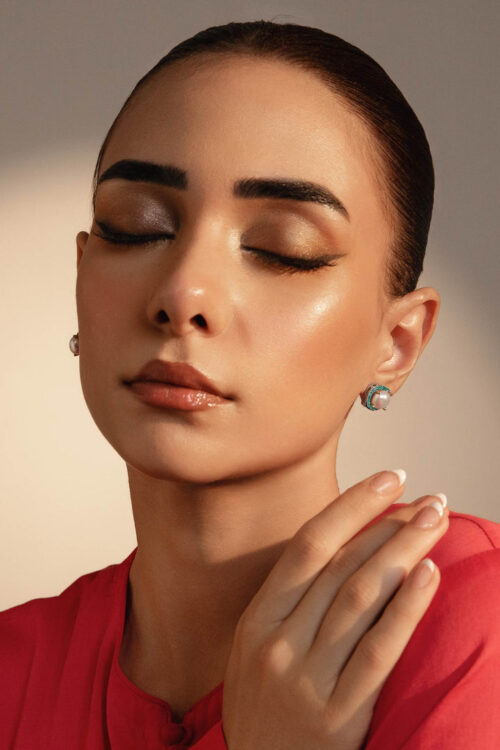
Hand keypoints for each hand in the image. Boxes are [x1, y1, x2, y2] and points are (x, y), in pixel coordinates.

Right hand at [221, 470, 448, 749]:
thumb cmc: (265, 707)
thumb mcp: (255, 648)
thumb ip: (290, 601)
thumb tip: (346, 545)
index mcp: (256, 619)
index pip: (308, 546)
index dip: (350, 506)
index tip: (388, 479)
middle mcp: (278, 643)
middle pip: (342, 565)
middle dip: (389, 524)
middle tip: (429, 500)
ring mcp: (306, 680)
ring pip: (362, 597)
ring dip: (403, 552)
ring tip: (435, 523)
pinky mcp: (338, 717)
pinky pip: (378, 650)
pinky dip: (406, 607)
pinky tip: (429, 574)